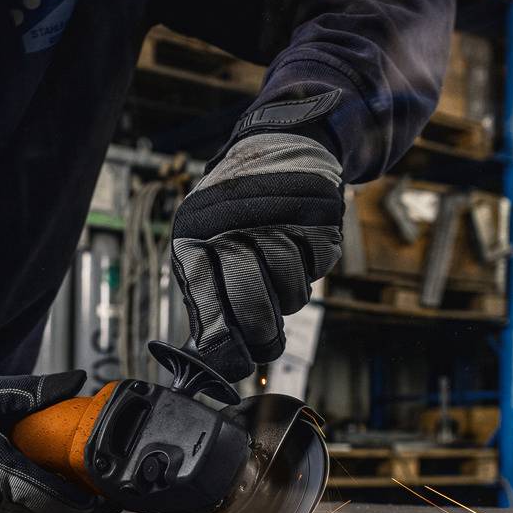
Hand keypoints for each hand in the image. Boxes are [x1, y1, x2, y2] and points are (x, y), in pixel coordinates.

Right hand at [0, 370, 107, 512]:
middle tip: (84, 486)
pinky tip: (22, 484)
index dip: (82, 500)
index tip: (101, 496)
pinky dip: (18, 505)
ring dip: (42, 504)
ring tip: (56, 482)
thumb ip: (34, 391)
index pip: (53, 497)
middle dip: (66, 502)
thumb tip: (76, 379)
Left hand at [169, 129, 343, 381]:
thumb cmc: (236, 209)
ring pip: (291, 293)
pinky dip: (312, 267)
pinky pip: (318, 267)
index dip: (225, 348)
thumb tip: (216, 357)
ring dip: (289, 295)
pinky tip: (299, 245)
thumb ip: (208, 296)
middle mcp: (231, 227)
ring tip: (279, 274)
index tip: (236, 366)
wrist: (278, 146)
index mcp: (194, 239)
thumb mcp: (205, 244)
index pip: (209, 309)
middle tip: (267, 341)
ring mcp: (276, 220)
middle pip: (251, 308)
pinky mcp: (316, 214)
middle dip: (262, 335)